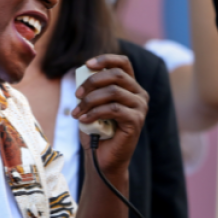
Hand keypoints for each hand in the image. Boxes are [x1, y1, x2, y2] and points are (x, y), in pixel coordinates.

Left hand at [73, 54, 146, 178]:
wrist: (102, 159)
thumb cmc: (96, 130)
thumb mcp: (92, 104)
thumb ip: (92, 88)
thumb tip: (83, 74)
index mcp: (130, 87)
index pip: (123, 63)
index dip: (106, 59)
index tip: (87, 64)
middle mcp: (140, 94)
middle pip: (116, 75)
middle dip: (92, 82)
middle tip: (76, 95)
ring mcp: (140, 107)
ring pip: (113, 91)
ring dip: (90, 100)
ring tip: (76, 112)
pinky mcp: (136, 121)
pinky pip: (113, 109)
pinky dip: (94, 113)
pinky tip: (83, 119)